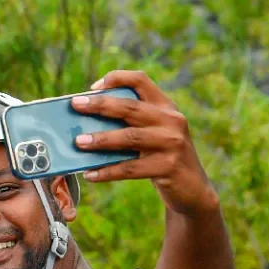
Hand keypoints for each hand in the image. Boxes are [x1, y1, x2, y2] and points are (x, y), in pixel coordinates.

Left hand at [71, 70, 218, 215]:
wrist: (193, 190)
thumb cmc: (162, 158)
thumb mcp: (154, 134)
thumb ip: (132, 124)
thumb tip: (86, 123)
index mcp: (166, 106)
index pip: (141, 80)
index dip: (116, 78)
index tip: (93, 87)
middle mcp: (171, 120)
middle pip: (130, 107)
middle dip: (100, 105)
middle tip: (75, 105)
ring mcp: (172, 143)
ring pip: (130, 137)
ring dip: (101, 139)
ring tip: (78, 142)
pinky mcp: (168, 167)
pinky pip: (130, 168)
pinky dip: (108, 171)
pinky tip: (90, 174)